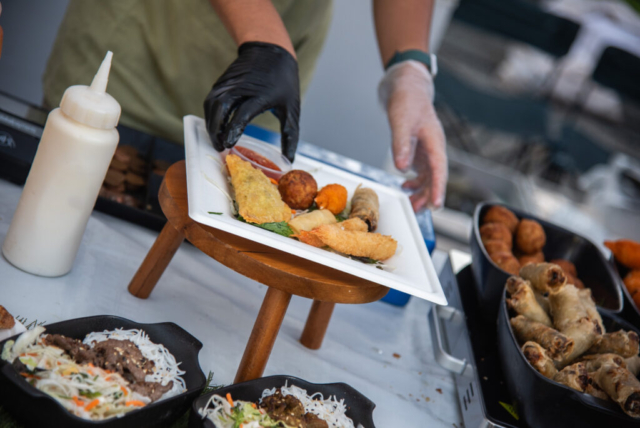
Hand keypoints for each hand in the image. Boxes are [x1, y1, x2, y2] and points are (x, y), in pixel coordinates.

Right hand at [204, 41, 299, 161]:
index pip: (242, 113)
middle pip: (221, 109)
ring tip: (216, 140)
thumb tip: (289, 160)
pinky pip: (211, 100)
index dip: (233, 129)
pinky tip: (215, 127)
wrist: (270, 49)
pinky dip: (210, 115)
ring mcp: (230, 83)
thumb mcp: (292, 108)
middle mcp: (242, 87)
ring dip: (211, 123)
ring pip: (212, 104)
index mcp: (261, 94)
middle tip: (220, 147)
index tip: (229, 144)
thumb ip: (290, 135)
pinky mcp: (222, 82)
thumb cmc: (284, 81)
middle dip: (216, 130)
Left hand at [379, 60, 446, 211]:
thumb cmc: (407, 99)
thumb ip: (401, 144)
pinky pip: (420, 169)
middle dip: (429, 195)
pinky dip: (414, 180)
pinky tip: (405, 186)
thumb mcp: (401, 120)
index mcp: (434, 141)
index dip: (438, 189)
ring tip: (412, 205)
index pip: (439, 170)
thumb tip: (402, 168)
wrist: (405, 84)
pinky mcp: (417, 147)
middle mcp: (433, 147)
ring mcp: (426, 148)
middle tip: (418, 211)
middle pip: (435, 177)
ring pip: (428, 176)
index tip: (437, 205)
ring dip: (421, 191)